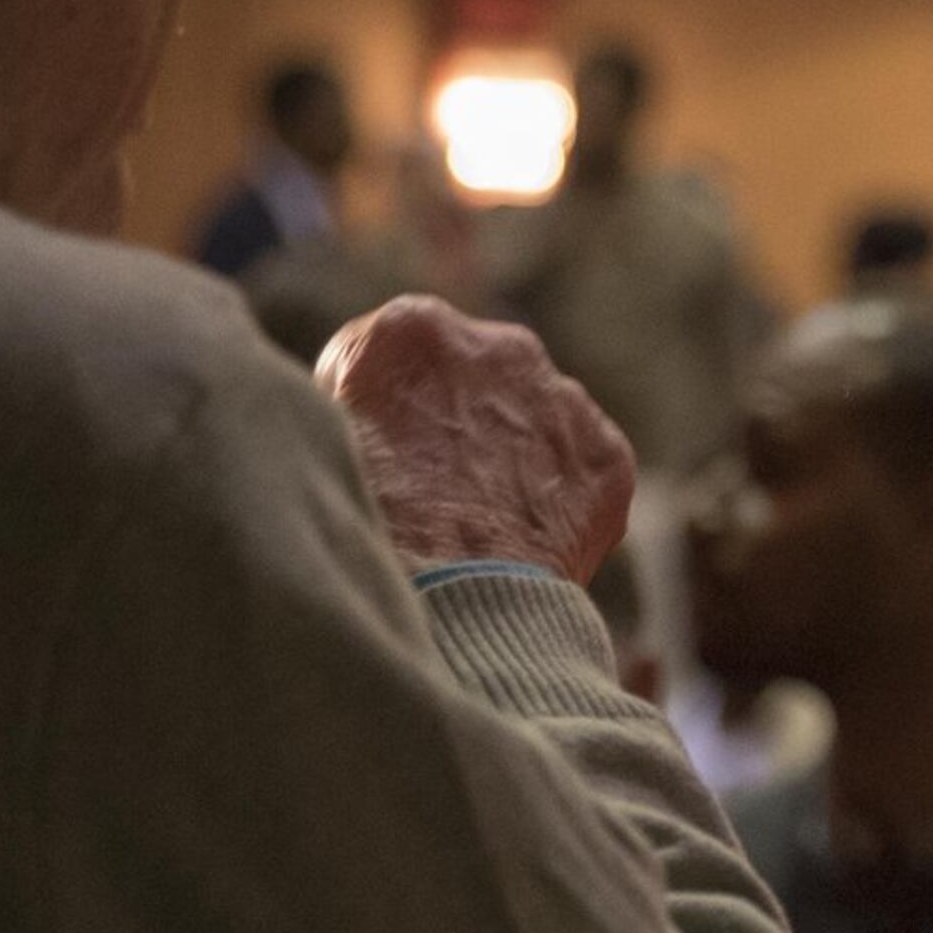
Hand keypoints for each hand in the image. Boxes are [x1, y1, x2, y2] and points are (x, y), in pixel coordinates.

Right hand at [316, 296, 633, 581]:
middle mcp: (498, 345)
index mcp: (412, 329)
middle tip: (434, 491)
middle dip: (461, 421)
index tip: (385, 448)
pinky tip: (519, 545)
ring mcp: (562, 398)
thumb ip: (358, 404)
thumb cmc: (365, 529)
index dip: (391, 405)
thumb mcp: (325, 443)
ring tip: (476, 528)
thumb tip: (369, 415)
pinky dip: (558, 503)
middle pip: (476, 378)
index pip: (400, 352)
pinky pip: (580, 471)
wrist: (446, 603)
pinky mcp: (606, 454)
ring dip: (512, 460)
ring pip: (534, 421)